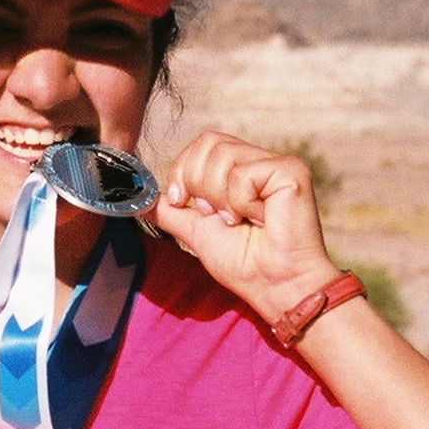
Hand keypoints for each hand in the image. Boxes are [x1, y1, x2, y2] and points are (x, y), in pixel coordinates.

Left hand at [154, 132, 339, 328]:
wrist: (275, 286)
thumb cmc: (245, 264)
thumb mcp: (196, 231)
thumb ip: (170, 211)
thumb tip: (137, 198)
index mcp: (240, 170)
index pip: (202, 144)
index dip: (183, 169)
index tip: (182, 201)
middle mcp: (259, 162)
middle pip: (209, 142)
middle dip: (198, 183)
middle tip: (218, 216)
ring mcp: (277, 165)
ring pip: (223, 155)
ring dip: (220, 198)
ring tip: (239, 220)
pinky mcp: (291, 172)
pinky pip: (244, 174)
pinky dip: (241, 203)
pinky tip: (260, 220)